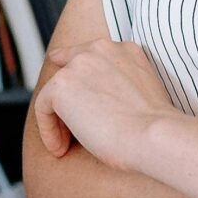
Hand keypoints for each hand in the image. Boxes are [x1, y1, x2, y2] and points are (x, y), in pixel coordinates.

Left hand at [32, 38, 177, 166]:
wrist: (154, 135)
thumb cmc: (154, 129)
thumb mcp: (144, 95)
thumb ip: (122, 86)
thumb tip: (100, 103)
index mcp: (125, 50)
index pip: (90, 53)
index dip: (74, 68)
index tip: (69, 84)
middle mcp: (101, 49)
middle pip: (68, 69)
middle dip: (65, 99)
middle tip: (67, 129)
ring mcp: (79, 64)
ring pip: (56, 93)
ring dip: (59, 121)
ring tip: (66, 145)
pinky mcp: (61, 85)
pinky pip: (43, 108)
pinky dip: (49, 131)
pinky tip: (61, 148)